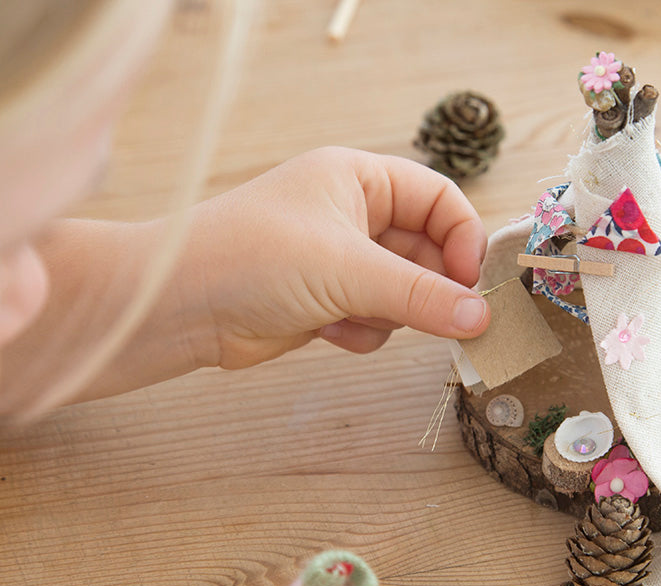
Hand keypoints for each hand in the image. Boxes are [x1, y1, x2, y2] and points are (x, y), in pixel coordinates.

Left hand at [181, 147, 489, 368]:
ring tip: (355, 315)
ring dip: (390, 313)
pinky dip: (361, 332)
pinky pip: (375, 321)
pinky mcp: (325, 303)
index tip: (471, 283)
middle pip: (427, 251)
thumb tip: (480, 317)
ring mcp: (338, 261)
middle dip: (430, 287)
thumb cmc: (251, 258)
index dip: (462, 239)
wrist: (180, 307)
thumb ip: (419, 294)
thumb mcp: (346, 269)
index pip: (438, 200)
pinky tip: (327, 331)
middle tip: (446, 320)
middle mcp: (352, 215)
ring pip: (403, 293)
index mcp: (358, 179)